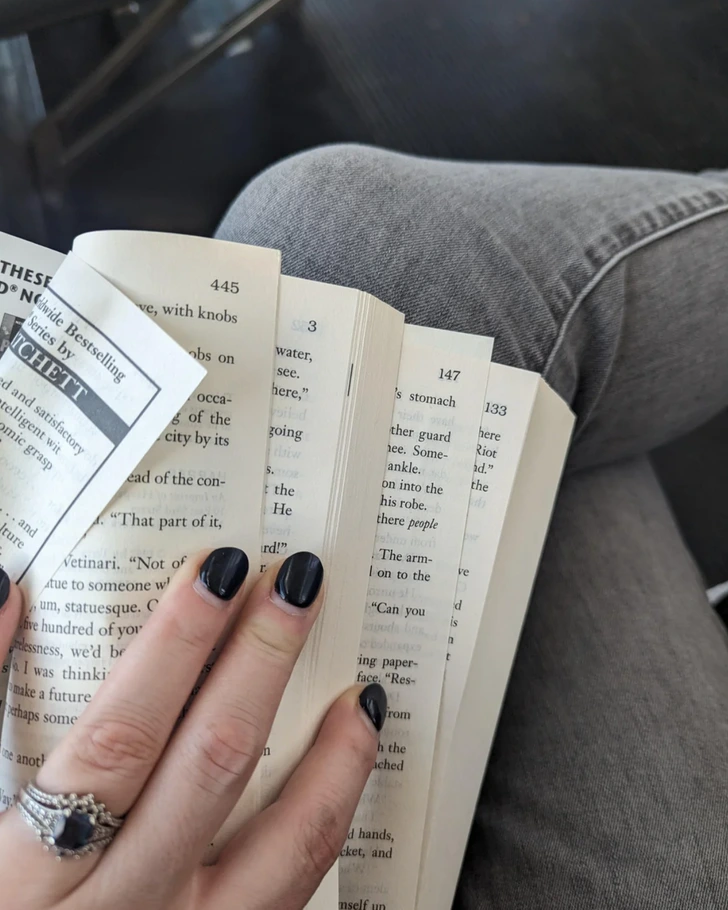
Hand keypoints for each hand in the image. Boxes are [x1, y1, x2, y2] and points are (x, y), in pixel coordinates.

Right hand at [0, 549, 385, 908]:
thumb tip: (2, 591)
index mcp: (34, 877)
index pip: (120, 738)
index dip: (174, 647)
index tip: (218, 572)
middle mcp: (122, 908)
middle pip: (211, 766)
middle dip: (261, 661)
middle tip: (297, 584)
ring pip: (284, 848)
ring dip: (332, 759)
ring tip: (360, 691)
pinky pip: (295, 893)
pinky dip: (331, 823)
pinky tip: (348, 772)